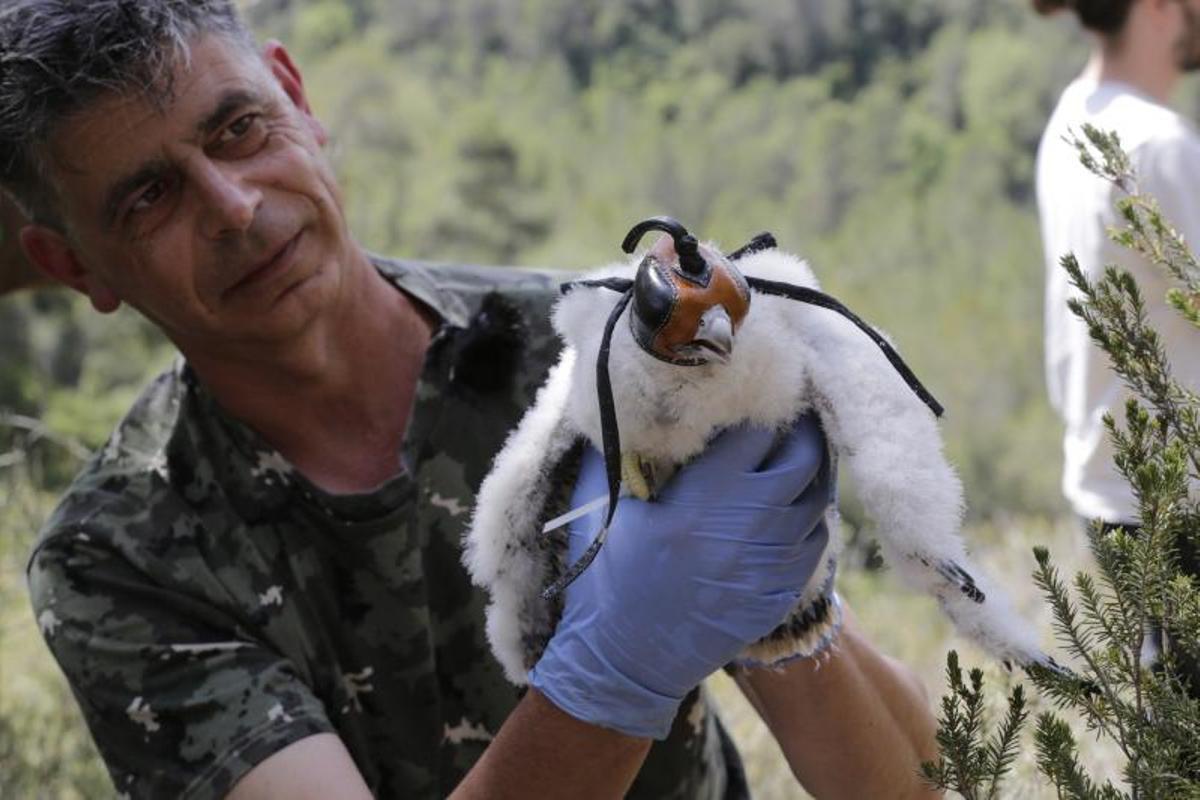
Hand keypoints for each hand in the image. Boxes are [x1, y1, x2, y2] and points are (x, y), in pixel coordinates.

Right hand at [528, 413, 833, 738]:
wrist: (625, 662)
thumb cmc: (606, 580)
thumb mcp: (599, 508)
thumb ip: (613, 452)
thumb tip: (617, 407)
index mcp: (707, 495)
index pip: (759, 428)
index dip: (761, 403)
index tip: (754, 393)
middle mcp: (751, 524)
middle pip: (806, 458)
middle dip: (800, 433)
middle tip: (786, 420)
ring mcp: (771, 562)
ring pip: (818, 501)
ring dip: (808, 475)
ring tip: (791, 460)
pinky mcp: (778, 593)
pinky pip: (813, 543)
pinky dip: (807, 519)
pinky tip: (787, 511)